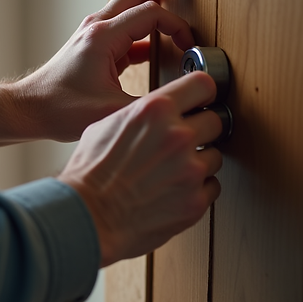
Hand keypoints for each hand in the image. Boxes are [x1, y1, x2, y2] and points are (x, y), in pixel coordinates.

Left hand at [0, 0, 193, 148]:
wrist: (29, 109)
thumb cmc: (59, 109)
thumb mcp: (111, 111)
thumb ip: (148, 104)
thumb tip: (175, 103)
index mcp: (103, 37)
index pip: (150, 14)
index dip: (176, 26)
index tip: (189, 45)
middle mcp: (97, 28)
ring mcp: (93, 34)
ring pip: (128, 5)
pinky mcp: (92, 46)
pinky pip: (124, 28)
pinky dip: (143, 27)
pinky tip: (156, 39)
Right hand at [57, 72, 222, 266]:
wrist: (87, 216)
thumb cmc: (90, 173)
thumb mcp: (106, 125)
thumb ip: (140, 114)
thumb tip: (155, 113)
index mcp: (155, 110)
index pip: (202, 84)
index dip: (203, 93)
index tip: (202, 100)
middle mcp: (178, 136)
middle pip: (215, 121)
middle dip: (201, 130)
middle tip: (184, 142)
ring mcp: (190, 170)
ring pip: (214, 156)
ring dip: (199, 162)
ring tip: (173, 171)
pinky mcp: (195, 201)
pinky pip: (212, 186)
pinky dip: (197, 189)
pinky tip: (175, 190)